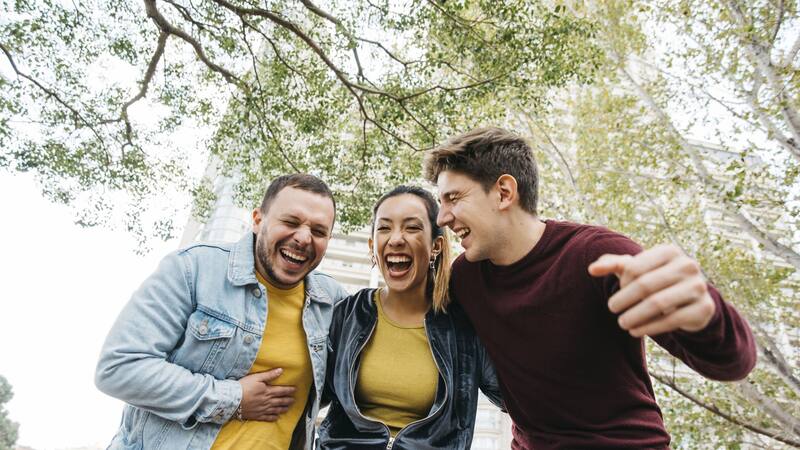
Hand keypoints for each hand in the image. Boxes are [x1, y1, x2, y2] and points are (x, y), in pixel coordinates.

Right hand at [238, 368, 295, 420]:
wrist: (232, 400)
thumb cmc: (243, 387)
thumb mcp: (256, 377)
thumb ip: (269, 375)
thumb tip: (280, 370)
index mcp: (267, 391)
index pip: (281, 391)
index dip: (289, 390)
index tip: (295, 390)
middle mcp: (267, 402)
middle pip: (280, 401)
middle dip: (288, 400)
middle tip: (294, 400)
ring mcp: (262, 409)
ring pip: (275, 410)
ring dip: (283, 409)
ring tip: (288, 408)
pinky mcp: (256, 415)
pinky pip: (267, 418)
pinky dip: (273, 418)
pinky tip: (276, 417)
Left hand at [588, 244, 715, 337]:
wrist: (690, 299)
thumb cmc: (655, 279)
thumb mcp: (635, 269)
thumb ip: (613, 265)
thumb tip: (591, 269)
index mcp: (670, 251)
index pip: (635, 267)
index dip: (622, 282)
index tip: (616, 291)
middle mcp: (688, 265)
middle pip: (645, 285)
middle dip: (624, 300)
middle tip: (612, 309)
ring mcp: (699, 286)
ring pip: (658, 304)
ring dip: (635, 316)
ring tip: (622, 323)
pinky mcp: (704, 308)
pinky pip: (672, 320)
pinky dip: (649, 327)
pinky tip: (636, 331)